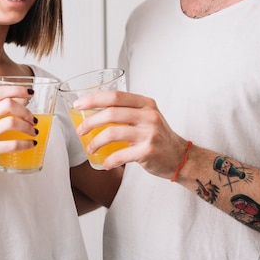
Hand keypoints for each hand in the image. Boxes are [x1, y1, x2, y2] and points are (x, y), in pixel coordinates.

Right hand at [0, 85, 36, 179]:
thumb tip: (23, 98)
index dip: (17, 89)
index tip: (30, 93)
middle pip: (8, 104)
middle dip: (26, 111)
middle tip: (33, 120)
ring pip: (11, 122)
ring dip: (28, 127)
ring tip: (34, 132)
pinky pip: (11, 145)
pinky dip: (25, 144)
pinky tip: (30, 144)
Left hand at [74, 90, 188, 178]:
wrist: (181, 157)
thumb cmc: (158, 136)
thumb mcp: (146, 116)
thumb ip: (126, 110)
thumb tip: (92, 111)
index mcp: (145, 103)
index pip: (115, 96)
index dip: (93, 99)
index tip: (78, 105)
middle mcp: (149, 116)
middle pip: (111, 113)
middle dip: (90, 122)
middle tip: (80, 130)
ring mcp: (150, 133)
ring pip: (113, 133)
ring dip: (96, 142)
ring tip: (90, 149)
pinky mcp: (148, 151)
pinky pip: (121, 155)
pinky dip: (109, 160)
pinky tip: (105, 163)